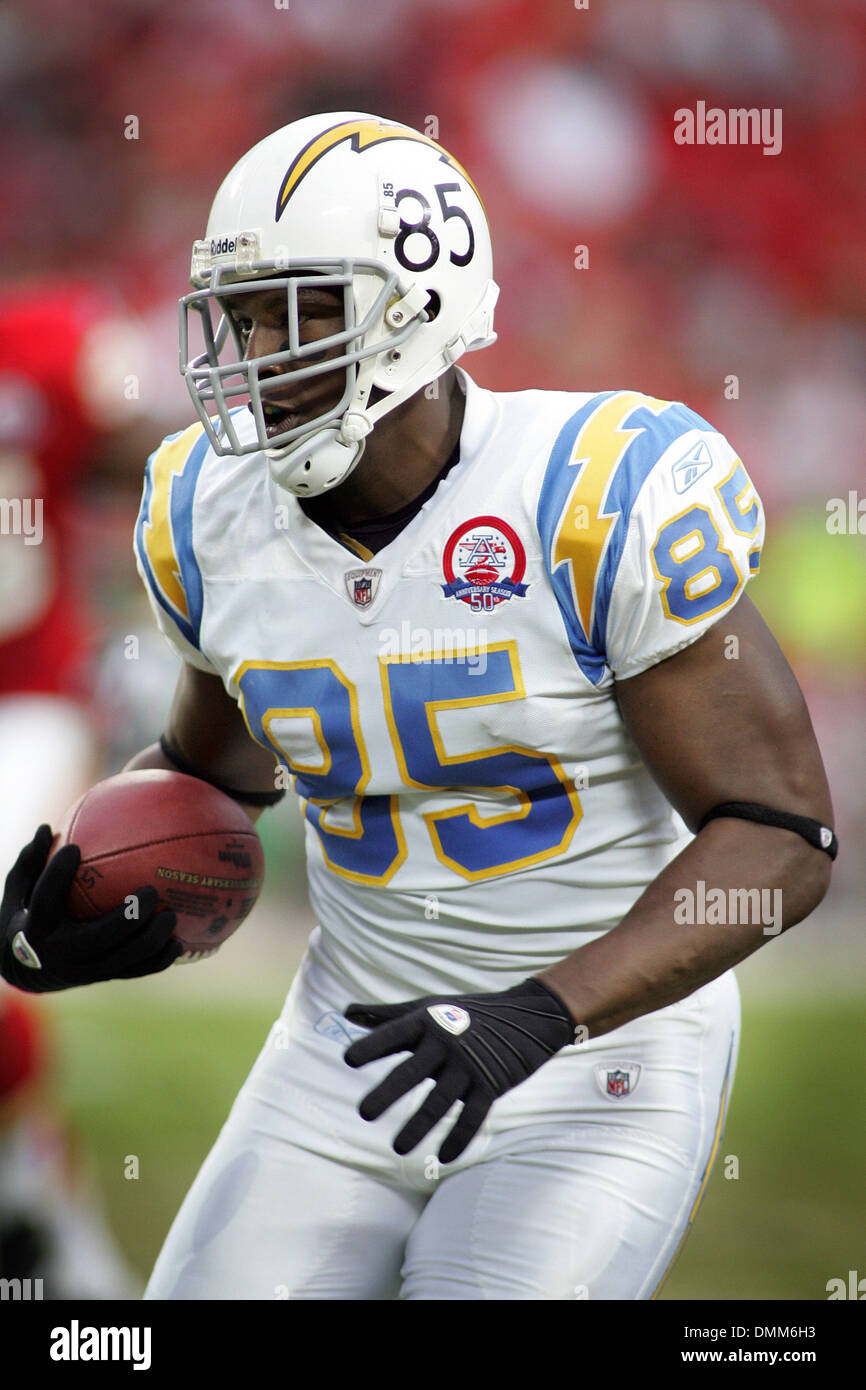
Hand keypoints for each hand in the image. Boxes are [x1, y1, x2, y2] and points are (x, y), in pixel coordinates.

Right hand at [1, 825, 180, 992]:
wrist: (28, 970)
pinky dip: (158, 960)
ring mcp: (85, 970)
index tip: (74, 848)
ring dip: (151, 940)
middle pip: (99, 937)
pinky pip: (135, 972)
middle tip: (152, 891)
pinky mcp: (102, 977)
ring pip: (123, 960)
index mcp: (37, 927)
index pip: (46, 899)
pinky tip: (178, 943)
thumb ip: (31, 863)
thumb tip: (46, 828)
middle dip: (129, 917)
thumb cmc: (26, 916)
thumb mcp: (18, 892)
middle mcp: (62, 952)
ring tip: (172, 916)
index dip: (58, 874)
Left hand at [343, 978, 574, 1162]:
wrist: (527, 1016)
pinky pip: (472, 1116)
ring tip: (398, 1147)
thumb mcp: (427, 1008)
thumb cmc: (466, 1012)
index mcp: (427, 1022)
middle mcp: (446, 1042)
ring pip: (440, 1101)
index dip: (372, 1046)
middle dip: (388, 1092)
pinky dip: (458, 1137)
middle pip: (412, 1072)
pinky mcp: (491, 1084)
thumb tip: (346, 1012)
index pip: (394, 1034)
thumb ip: (387, 1015)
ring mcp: (469, 1065)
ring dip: (418, 1126)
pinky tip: (443, 1156)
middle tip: (364, 1113)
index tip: (349, 1060)